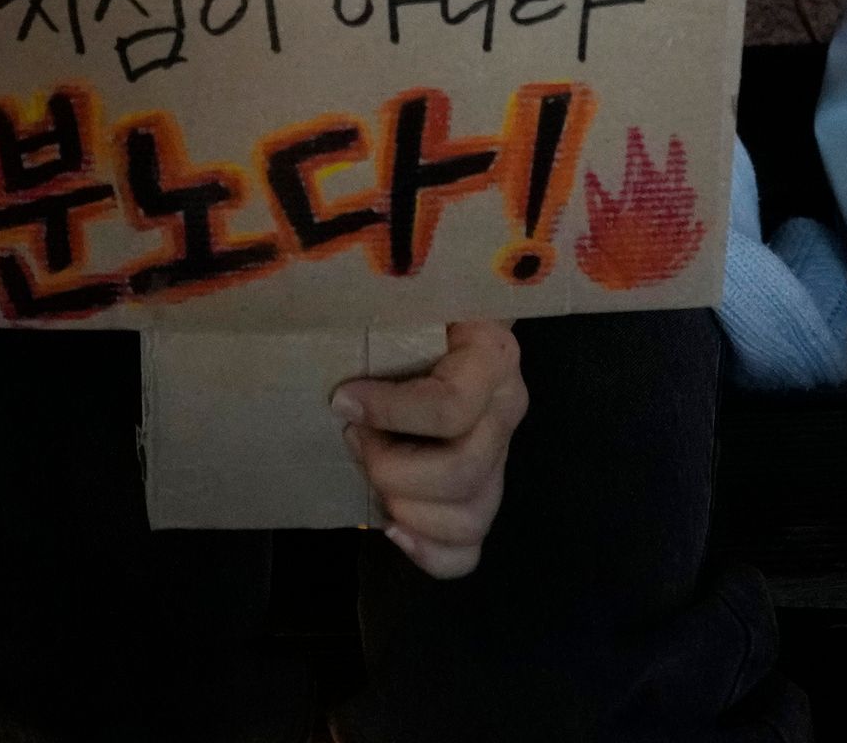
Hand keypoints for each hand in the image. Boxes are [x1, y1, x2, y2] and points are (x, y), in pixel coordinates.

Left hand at [337, 319, 527, 578]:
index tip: (343, 398)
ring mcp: (500, 457)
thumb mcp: (399, 295)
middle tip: (353, 436)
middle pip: (461, 473)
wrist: (433, 313)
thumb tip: (340, 371)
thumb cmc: (406, 303)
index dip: (389, 413)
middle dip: (390, 466)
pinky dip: (428, 552)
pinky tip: (393, 528)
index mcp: (492, 356)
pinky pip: (469, 551)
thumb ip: (376, 308)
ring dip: (405, 506)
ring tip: (370, 471)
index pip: (451, 407)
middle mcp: (507, 409)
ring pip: (469, 518)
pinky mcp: (484, 493)